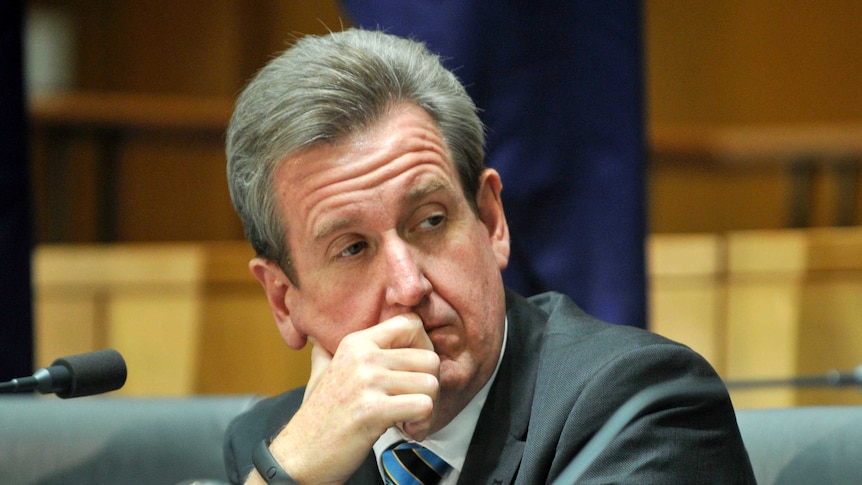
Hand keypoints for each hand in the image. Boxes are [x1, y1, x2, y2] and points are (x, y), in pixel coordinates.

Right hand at [262, 313, 439, 483]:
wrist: (300, 456)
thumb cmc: (318, 418)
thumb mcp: (321, 373)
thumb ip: (327, 350)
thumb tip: (322, 336)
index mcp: (355, 343)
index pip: (411, 324)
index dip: (423, 349)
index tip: (413, 374)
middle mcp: (362, 356)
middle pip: (429, 358)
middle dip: (430, 387)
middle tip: (414, 405)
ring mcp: (367, 381)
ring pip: (431, 384)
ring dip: (428, 409)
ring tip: (408, 421)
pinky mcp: (373, 410)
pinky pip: (424, 406)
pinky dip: (422, 424)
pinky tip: (405, 431)